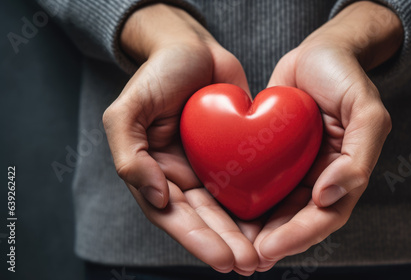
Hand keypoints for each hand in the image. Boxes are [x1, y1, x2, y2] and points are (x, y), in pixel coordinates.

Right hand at [102, 4, 257, 274]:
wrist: (192, 46)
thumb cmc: (157, 74)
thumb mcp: (128, 111)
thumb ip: (130, 155)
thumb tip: (158, 198)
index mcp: (156, 172)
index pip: (175, 216)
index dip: (198, 240)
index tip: (223, 259)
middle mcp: (185, 175)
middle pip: (205, 219)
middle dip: (226, 244)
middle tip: (250, 264)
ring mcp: (211, 166)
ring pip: (229, 207)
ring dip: (245, 234)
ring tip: (265, 255)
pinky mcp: (237, 152)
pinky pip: (249, 180)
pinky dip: (262, 202)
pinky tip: (279, 218)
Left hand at [253, 1, 402, 269]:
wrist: (320, 51)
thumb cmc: (345, 76)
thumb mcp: (366, 110)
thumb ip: (358, 156)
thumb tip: (330, 197)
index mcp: (346, 173)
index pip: (325, 216)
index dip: (299, 236)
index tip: (269, 248)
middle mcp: (322, 176)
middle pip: (299, 220)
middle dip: (275, 242)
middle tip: (246, 260)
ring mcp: (299, 167)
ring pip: (279, 208)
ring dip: (259, 231)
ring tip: (234, 248)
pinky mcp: (276, 154)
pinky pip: (262, 182)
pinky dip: (248, 200)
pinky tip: (228, 213)